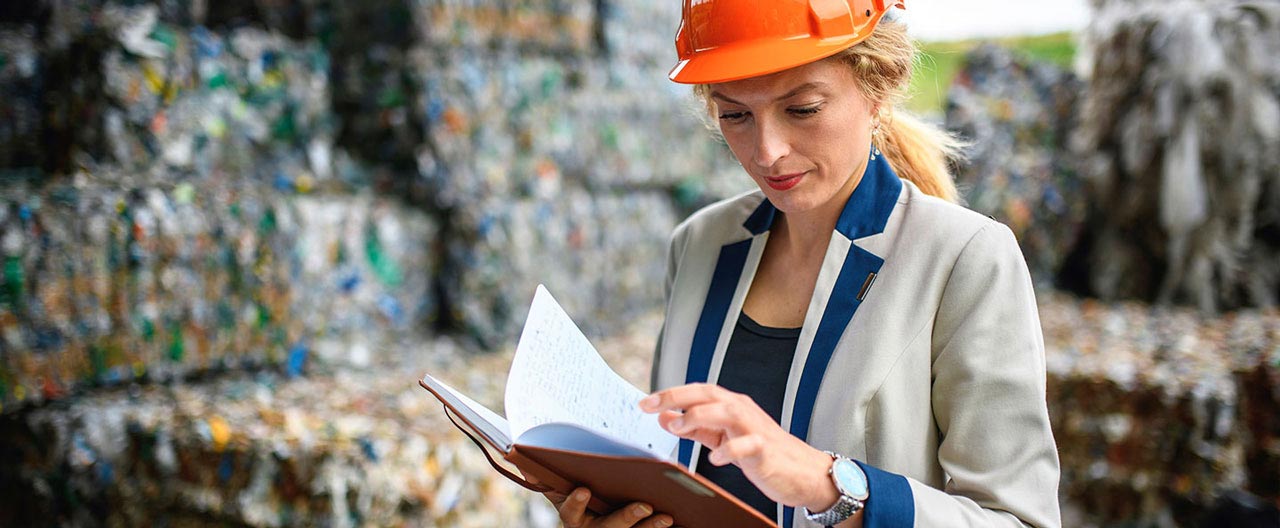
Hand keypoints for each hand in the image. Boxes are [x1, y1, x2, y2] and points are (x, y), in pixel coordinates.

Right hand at [527, 475, 673, 527]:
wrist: (593, 520)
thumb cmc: (580, 496)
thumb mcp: (561, 488)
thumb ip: (545, 475)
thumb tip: (518, 455)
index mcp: (573, 517)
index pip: (570, 512)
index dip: (576, 503)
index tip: (584, 489)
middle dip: (626, 518)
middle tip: (644, 506)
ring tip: (667, 515)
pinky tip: (681, 518)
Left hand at [639, 383, 838, 511]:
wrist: (803, 472)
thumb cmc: (762, 452)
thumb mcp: (722, 438)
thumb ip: (694, 428)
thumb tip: (664, 417)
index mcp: (731, 406)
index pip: (698, 392)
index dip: (671, 394)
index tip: (644, 403)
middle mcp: (742, 411)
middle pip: (709, 393)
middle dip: (678, 396)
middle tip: (652, 405)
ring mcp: (756, 429)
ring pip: (728, 411)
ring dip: (701, 416)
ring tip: (680, 426)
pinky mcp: (766, 450)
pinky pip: (747, 445)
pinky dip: (730, 450)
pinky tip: (715, 459)